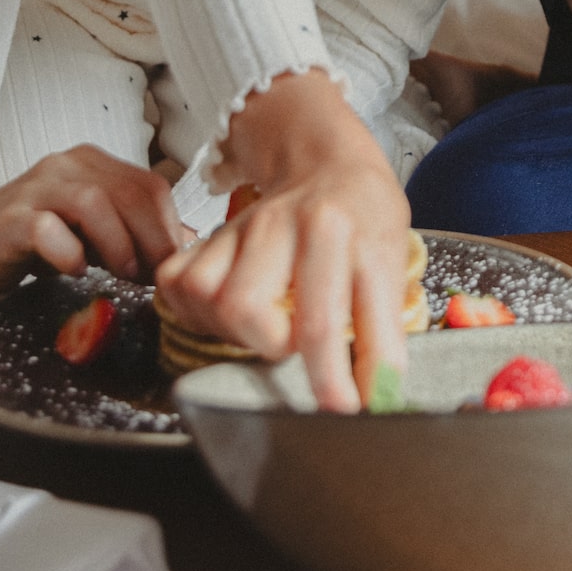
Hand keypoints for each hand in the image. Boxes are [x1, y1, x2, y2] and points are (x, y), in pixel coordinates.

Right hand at [0, 147, 188, 295]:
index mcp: (92, 163)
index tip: (175, 262)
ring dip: (117, 244)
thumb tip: (186, 241)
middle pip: (128, 192)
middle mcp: (67, 165)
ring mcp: (37, 188)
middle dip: (152, 239)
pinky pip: (47, 230)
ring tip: (123, 274)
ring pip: (93, 203)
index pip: (149, 185)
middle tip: (156, 274)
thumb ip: (132, 229)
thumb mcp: (90, 229)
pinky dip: (69, 253)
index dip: (170, 225)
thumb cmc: (33, 239)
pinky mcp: (11, 218)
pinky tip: (74, 270)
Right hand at [154, 70, 410, 413]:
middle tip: (300, 353)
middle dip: (276, 350)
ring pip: (211, 298)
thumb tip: (384, 391)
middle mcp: (283, 225)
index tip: (345, 410)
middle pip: (248, 307)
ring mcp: (241, 230)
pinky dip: (199, 313)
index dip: (333, 376)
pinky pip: (180, 285)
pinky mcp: (210, 238)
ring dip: (237, 334)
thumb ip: (385, 323)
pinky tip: (233, 316)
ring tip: (269, 332)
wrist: (326, 160)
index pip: (328, 315)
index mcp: (338, 229)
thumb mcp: (392, 254)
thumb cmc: (363, 213)